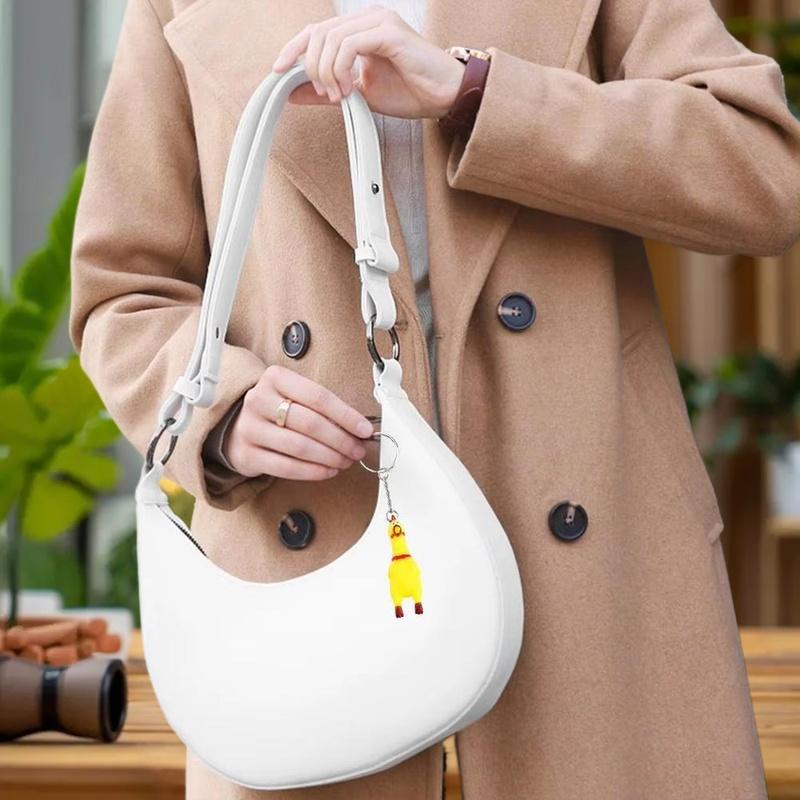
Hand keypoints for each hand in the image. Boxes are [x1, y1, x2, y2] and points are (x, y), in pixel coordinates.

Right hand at [222, 364, 374, 480]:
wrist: (238, 426)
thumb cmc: (276, 410)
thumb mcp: (296, 397)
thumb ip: (324, 409)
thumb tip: (360, 430)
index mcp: (275, 378)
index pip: (319, 397)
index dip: (346, 415)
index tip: (365, 429)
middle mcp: (258, 400)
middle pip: (310, 423)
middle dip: (341, 440)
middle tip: (358, 450)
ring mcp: (249, 428)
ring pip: (299, 447)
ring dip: (329, 457)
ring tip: (345, 461)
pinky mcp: (246, 454)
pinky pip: (285, 467)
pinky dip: (312, 471)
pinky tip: (327, 471)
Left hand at [271, 4, 464, 118]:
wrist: (444, 96)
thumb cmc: (410, 92)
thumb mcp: (358, 94)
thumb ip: (326, 90)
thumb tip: (292, 92)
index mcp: (359, 29)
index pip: (315, 31)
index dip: (292, 49)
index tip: (278, 72)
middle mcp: (367, 18)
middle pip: (318, 32)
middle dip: (311, 67)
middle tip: (324, 95)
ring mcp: (378, 21)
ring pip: (331, 38)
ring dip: (326, 71)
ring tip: (338, 95)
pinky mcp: (388, 32)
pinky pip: (350, 45)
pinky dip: (341, 69)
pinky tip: (348, 88)